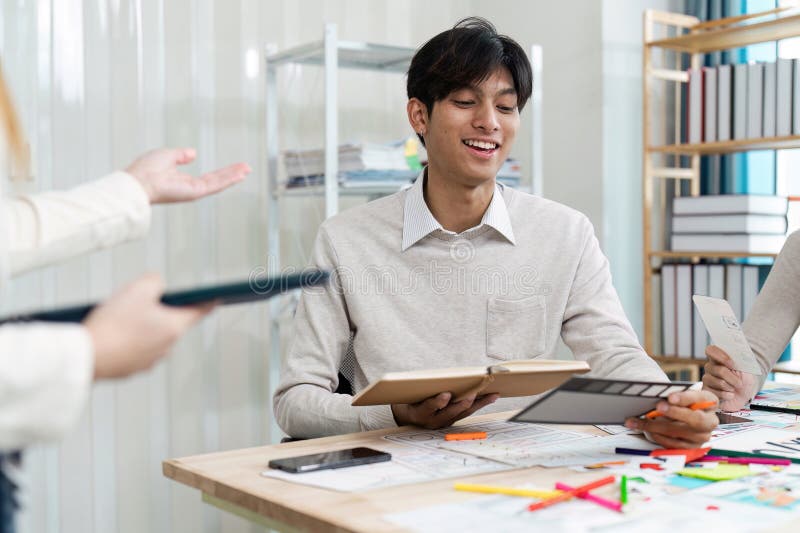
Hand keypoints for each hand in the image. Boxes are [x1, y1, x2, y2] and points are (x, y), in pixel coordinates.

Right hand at [84, 273, 213, 379]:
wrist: (85, 357)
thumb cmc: (114, 324)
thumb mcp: (138, 289)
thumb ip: (155, 281)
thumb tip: (158, 286)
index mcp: (174, 328)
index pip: (199, 311)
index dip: (206, 301)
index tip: (214, 296)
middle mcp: (166, 348)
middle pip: (171, 323)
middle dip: (160, 311)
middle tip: (142, 300)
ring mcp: (149, 361)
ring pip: (151, 337)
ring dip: (142, 326)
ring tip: (120, 317)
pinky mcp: (130, 369)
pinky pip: (134, 349)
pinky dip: (127, 340)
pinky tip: (112, 332)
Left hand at [125, 148, 249, 203]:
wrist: (138, 181)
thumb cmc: (145, 170)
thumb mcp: (167, 155)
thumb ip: (181, 154)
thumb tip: (192, 153)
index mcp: (183, 180)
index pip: (208, 176)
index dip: (222, 172)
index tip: (234, 167)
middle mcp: (190, 187)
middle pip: (217, 180)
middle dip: (232, 174)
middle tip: (246, 168)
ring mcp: (194, 191)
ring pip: (219, 183)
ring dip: (234, 176)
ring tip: (247, 169)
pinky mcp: (195, 192)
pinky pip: (215, 185)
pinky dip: (228, 179)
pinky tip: (239, 174)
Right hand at [391, 392, 499, 428]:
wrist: (409, 418)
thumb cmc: (410, 402)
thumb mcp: (409, 396)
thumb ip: (421, 390)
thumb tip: (439, 380)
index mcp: (421, 413)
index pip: (429, 406)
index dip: (438, 402)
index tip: (445, 395)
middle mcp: (434, 421)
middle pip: (451, 412)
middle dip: (464, 402)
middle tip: (474, 393)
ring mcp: (445, 422)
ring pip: (464, 413)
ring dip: (479, 403)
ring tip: (492, 395)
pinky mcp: (453, 421)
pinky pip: (467, 413)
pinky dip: (479, 404)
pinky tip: (489, 397)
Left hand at [624, 390, 717, 447]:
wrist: (683, 416)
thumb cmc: (681, 402)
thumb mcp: (681, 395)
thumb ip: (674, 395)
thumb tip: (657, 396)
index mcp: (710, 402)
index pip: (701, 398)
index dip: (685, 398)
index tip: (670, 397)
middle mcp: (710, 421)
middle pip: (695, 419)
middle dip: (674, 413)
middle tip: (657, 407)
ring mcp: (702, 437)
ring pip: (679, 432)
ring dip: (656, 426)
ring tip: (639, 420)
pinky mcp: (690, 448)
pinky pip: (672, 443)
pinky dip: (656, 435)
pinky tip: (645, 429)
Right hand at [702, 345, 755, 411]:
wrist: (746, 395)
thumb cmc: (745, 380)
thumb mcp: (747, 369)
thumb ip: (740, 362)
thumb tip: (735, 359)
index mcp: (719, 358)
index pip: (711, 350)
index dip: (721, 356)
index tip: (733, 365)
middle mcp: (711, 367)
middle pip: (718, 370)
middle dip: (732, 378)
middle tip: (740, 383)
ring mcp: (707, 379)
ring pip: (717, 382)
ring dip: (730, 387)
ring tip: (734, 389)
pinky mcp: (706, 390)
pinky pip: (714, 393)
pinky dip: (726, 395)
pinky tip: (729, 394)